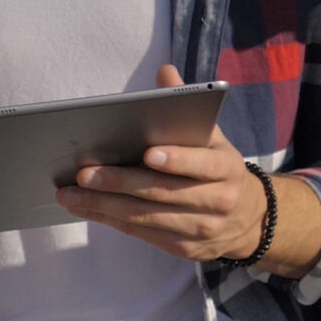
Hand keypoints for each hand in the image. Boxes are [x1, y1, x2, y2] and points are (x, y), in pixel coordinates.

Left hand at [58, 65, 268, 261]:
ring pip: (146, 216)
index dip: (177, 160)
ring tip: (70, 194)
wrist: (249, 219)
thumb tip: (164, 71)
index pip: (203, 164)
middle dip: (120, 183)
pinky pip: (141, 233)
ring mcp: (201, 229)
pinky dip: (110, 219)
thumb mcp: (212, 137)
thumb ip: (186, 106)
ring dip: (104, 205)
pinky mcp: (183, 248)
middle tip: (84, 174)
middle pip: (163, 192)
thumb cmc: (218, 169)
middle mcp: (218, 201)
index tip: (148, 154)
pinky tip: (85, 208)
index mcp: (228, 168)